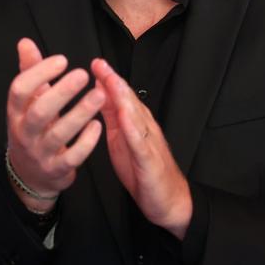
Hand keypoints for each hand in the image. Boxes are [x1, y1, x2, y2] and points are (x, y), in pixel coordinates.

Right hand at [5, 38, 103, 210]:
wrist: (30, 174)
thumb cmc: (32, 129)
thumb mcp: (26, 103)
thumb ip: (29, 72)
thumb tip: (25, 42)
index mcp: (15, 112)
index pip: (19, 90)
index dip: (38, 73)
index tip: (62, 60)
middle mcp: (24, 132)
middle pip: (39, 112)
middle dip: (61, 92)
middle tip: (83, 74)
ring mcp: (40, 153)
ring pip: (59, 134)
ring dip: (80, 113)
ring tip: (100, 95)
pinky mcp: (57, 169)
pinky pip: (72, 157)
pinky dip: (86, 141)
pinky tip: (98, 125)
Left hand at [90, 58, 191, 238]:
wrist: (169, 201)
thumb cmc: (143, 171)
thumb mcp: (121, 140)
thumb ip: (113, 117)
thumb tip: (99, 94)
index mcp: (135, 124)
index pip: (122, 97)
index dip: (109, 79)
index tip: (95, 63)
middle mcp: (144, 128)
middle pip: (129, 100)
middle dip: (114, 80)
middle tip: (99, 63)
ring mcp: (149, 143)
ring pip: (136, 116)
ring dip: (123, 97)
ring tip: (110, 80)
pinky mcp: (150, 160)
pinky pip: (140, 142)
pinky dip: (133, 128)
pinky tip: (124, 116)